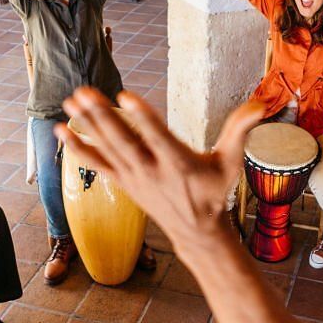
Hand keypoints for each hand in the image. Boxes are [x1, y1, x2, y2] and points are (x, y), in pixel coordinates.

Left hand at [55, 88, 263, 248]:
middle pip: (123, 141)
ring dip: (87, 125)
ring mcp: (134, 178)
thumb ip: (241, 130)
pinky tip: (61, 131)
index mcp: (179, 164)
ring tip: (71, 102)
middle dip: (102, 116)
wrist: (196, 231)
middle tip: (84, 92)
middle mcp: (152, 171)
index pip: (158, 137)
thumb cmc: (214, 192)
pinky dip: (79, 148)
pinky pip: (97, 164)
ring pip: (107, 148)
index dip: (141, 117)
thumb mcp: (231, 162)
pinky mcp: (124, 182)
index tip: (125, 96)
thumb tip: (262, 104)